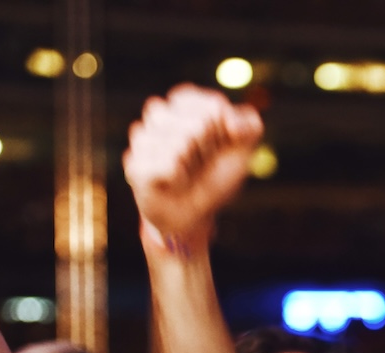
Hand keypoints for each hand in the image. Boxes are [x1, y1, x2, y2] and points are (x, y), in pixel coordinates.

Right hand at [123, 84, 262, 246]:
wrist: (193, 215)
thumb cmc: (214, 178)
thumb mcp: (242, 152)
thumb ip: (250, 126)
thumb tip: (231, 124)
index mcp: (185, 106)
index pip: (212, 105)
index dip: (223, 132)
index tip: (219, 145)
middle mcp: (160, 115)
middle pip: (198, 123)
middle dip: (209, 150)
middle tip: (201, 162)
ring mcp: (143, 138)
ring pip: (180, 143)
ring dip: (193, 165)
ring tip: (186, 172)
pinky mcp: (135, 163)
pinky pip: (167, 165)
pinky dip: (179, 179)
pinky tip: (174, 183)